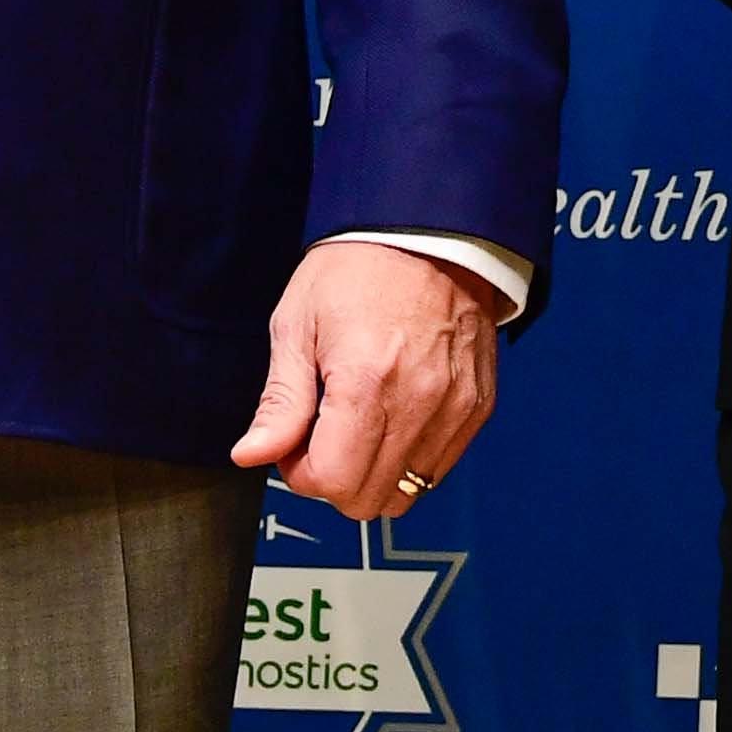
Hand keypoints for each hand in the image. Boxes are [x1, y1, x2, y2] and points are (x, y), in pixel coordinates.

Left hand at [233, 238, 501, 520]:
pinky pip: (439, 467)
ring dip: (375, 473)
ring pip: (408, 492)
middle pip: (369, 500)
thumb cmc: (360, 268)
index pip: (332, 482)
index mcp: (367, 382)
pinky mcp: (478, 406)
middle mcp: (419, 401)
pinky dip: (410, 458)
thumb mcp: (298, 326)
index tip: (295, 444)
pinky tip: (394, 417)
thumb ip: (280, 402)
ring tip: (361, 424)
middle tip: (324, 435)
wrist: (429, 231)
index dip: (301, 473)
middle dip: (336, 479)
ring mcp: (456, 407)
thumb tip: (253, 454)